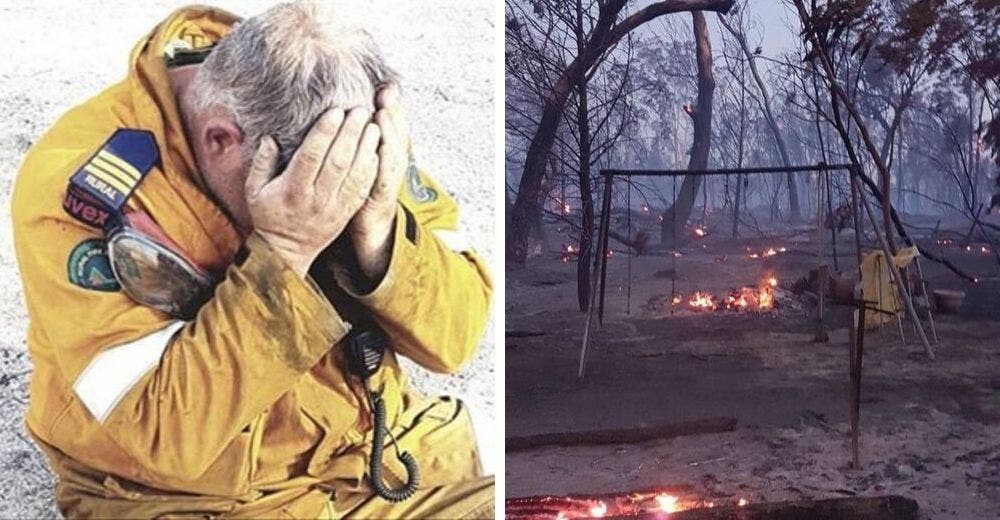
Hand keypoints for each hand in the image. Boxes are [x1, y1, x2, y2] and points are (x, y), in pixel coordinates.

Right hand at [246, 108, 380, 276]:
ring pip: (355, 174)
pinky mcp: (347, 212)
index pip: (311, 156)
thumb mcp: (254, 190)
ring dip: (366, 148)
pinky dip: (372, 168)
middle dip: (351, 133)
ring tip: (373, 125)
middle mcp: (316, 198)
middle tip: (360, 110)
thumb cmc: (269, 216)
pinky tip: (376, 150)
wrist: (287, 252)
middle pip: (338, 161)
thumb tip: (270, 137)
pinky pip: (363, 189)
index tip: (336, 111)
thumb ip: (261, 162)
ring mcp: (335, 206)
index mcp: (293, 189)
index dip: (325, 133)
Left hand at [349, 84, 409, 280]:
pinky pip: (385, 176)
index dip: (392, 105)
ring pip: (394, 151)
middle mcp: (392, 164)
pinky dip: (385, 160)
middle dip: (393, 110)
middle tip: (388, 89)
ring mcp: (389, 180)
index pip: (392, 124)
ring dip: (390, 131)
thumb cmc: (363, 194)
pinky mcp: (382, 196)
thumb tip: (358, 113)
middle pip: (397, 133)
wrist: (372, 231)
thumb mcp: (368, 164)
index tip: (386, 84)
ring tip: (384, 111)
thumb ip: (364, 141)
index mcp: (387, 153)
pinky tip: (381, 145)